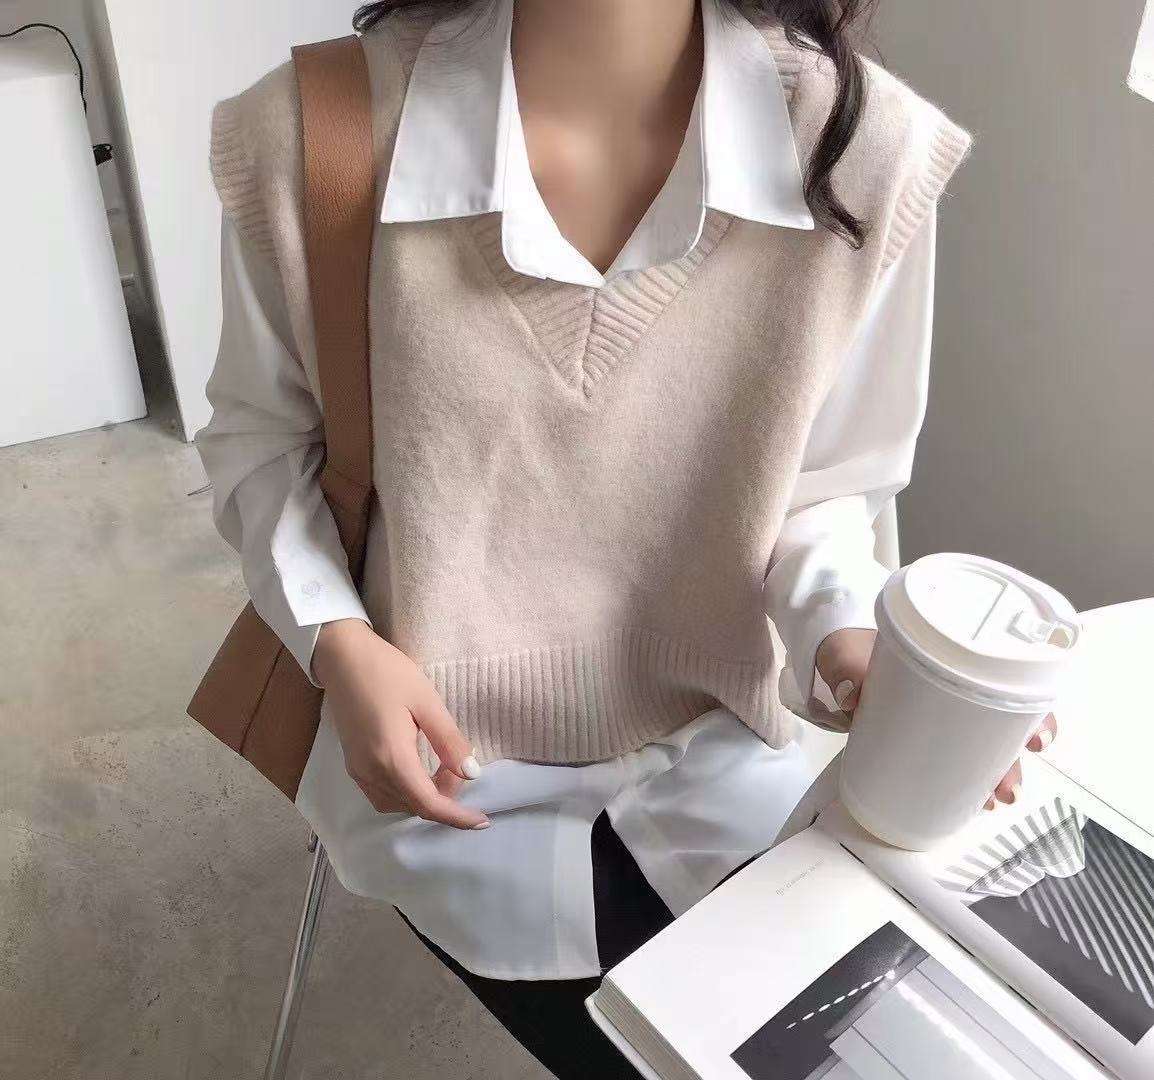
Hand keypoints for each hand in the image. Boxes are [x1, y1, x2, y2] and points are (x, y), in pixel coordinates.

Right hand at [312, 619, 488, 829]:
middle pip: (414, 807)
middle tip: (460, 767)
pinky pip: (382, 795)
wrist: (342, 657)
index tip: (482, 821)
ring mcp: (358, 771)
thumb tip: (472, 773)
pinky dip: (405, 793)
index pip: (429, 804)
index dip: (457, 817)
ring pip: (397, 805)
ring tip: (443, 768)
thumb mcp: (427, 701)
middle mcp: (371, 773)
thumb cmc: (387, 672)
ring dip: (424, 797)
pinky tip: (419, 771)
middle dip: (444, 798)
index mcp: (392, 758)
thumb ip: (449, 741)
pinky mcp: (353, 764)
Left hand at [815, 627, 1057, 811]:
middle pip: (1002, 723)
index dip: (1031, 711)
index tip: (1037, 738)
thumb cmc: (850, 647)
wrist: (829, 658)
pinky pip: (953, 758)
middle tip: (1009, 787)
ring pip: (983, 745)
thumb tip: (851, 694)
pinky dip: (966, 779)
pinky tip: (973, 800)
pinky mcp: (921, 735)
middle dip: (1013, 757)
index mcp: (949, 658)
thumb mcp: (847, 651)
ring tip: (995, 800)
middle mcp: (956, 687)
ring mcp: (941, 713)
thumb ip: (846, 667)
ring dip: (995, 774)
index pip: (1007, 682)